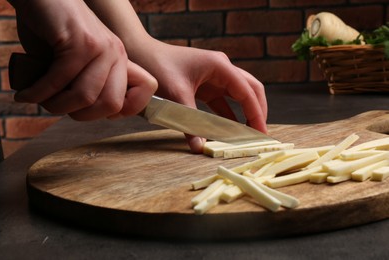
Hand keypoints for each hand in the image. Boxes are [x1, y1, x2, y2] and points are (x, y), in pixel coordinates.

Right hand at [12, 0, 156, 119]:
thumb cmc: (55, 34)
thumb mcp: (79, 63)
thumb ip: (89, 85)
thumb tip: (87, 113)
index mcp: (120, 62)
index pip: (139, 97)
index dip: (114, 113)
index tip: (86, 111)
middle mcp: (116, 54)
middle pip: (111, 105)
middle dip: (79, 115)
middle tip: (55, 107)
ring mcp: (101, 47)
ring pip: (85, 97)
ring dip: (55, 106)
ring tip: (36, 99)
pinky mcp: (80, 41)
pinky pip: (60, 80)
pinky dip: (38, 93)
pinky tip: (26, 94)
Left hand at [133, 41, 267, 152]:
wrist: (141, 54)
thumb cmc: (158, 66)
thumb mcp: (176, 94)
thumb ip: (189, 122)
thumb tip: (199, 147)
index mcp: (220, 66)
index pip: (247, 91)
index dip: (257, 113)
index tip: (262, 133)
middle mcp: (222, 69)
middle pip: (250, 90)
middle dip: (258, 112)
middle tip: (260, 135)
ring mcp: (215, 77)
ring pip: (239, 96)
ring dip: (246, 114)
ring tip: (250, 135)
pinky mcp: (206, 86)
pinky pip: (224, 102)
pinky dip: (229, 115)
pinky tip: (231, 131)